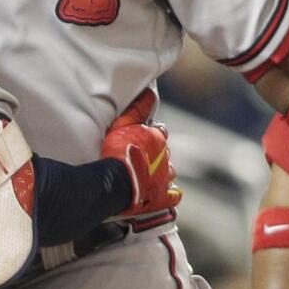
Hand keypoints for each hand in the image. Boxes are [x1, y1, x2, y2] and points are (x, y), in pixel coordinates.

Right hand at [102, 88, 180, 216]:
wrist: (116, 182)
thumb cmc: (117, 152)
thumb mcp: (123, 124)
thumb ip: (137, 108)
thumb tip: (150, 92)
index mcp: (157, 139)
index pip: (160, 131)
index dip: (151, 133)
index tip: (142, 136)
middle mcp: (164, 157)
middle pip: (164, 152)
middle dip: (156, 153)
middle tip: (141, 156)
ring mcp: (164, 178)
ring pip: (169, 172)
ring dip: (162, 172)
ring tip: (149, 174)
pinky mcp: (161, 196)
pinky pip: (172, 195)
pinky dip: (171, 194)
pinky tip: (167, 194)